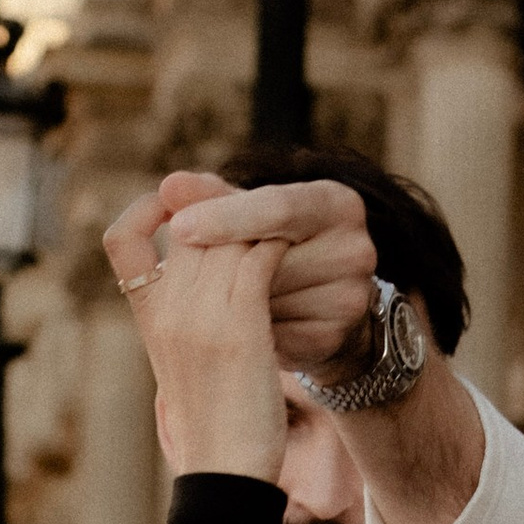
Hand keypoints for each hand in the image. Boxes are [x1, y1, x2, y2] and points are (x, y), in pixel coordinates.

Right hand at [105, 181, 286, 481]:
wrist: (225, 474)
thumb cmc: (213, 427)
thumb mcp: (184, 367)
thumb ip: (185, 321)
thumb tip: (199, 291)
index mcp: (146, 318)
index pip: (121, 239)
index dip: (147, 211)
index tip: (180, 207)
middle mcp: (166, 309)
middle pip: (190, 227)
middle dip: (225, 208)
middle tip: (257, 204)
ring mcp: (200, 315)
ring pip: (228, 236)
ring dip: (259, 222)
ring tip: (284, 221)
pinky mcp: (240, 326)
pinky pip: (260, 258)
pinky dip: (280, 244)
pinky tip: (296, 245)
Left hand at [137, 170, 379, 372]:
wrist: (322, 303)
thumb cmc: (278, 244)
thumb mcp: (252, 213)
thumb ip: (213, 197)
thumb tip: (168, 187)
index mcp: (336, 202)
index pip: (277, 206)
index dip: (226, 216)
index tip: (178, 227)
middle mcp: (355, 246)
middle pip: (271, 257)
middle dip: (227, 266)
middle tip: (194, 271)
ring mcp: (350, 295)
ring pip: (269, 297)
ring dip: (236, 300)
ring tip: (232, 296)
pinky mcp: (335, 336)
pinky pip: (275, 332)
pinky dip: (251, 328)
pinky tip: (249, 321)